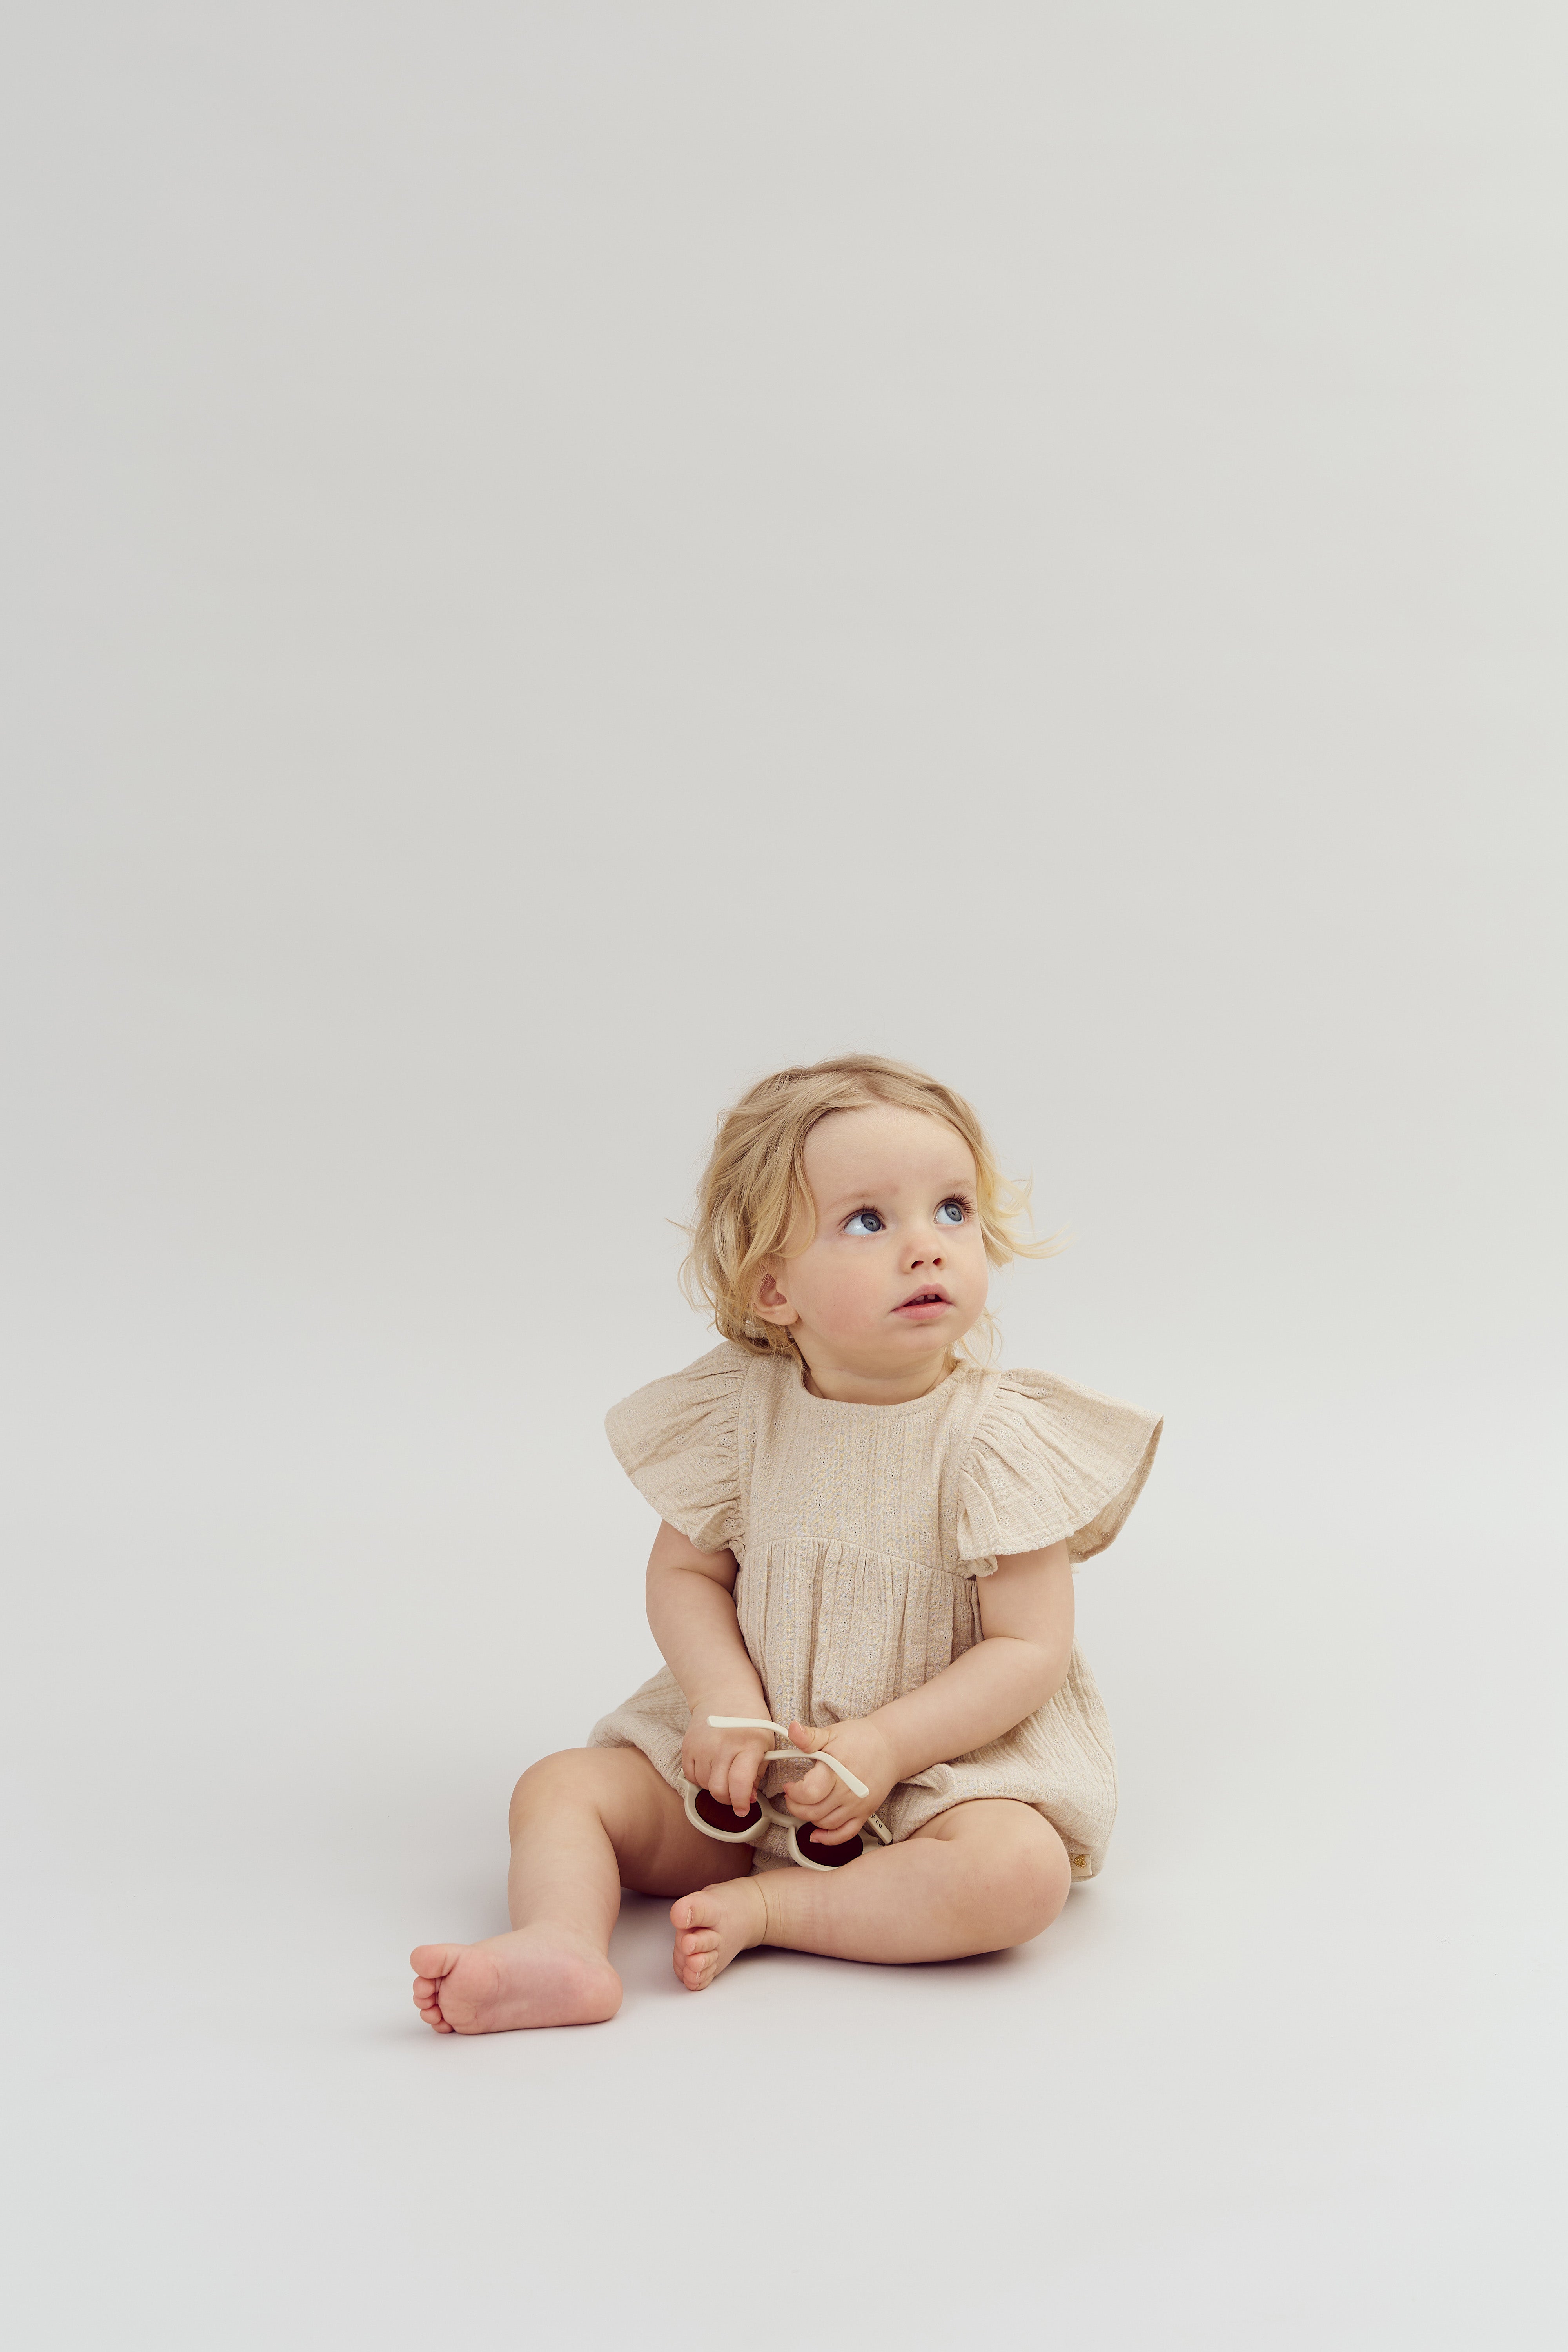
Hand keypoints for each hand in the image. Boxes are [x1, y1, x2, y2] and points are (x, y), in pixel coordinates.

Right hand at [681, 1705, 774, 1816]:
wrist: (724, 1694)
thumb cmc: (750, 1720)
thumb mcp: (765, 1744)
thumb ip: (758, 1773)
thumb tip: (748, 1799)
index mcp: (748, 1745)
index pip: (740, 1784)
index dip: (742, 1803)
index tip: (744, 1809)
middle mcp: (722, 1746)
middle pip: (719, 1790)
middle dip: (729, 1799)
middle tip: (735, 1794)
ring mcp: (702, 1746)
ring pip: (704, 1786)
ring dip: (715, 1787)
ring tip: (724, 1773)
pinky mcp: (687, 1746)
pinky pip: (690, 1776)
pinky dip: (700, 1779)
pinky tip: (711, 1767)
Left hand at [780, 1718, 897, 1845]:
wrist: (890, 1746)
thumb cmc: (861, 1739)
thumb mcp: (832, 1733)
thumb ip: (810, 1737)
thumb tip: (793, 1729)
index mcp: (836, 1771)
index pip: (809, 1792)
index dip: (793, 1792)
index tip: (789, 1786)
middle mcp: (848, 1791)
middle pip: (814, 1812)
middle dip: (795, 1807)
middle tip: (792, 1797)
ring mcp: (857, 1805)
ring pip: (826, 1824)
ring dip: (809, 1819)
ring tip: (804, 1806)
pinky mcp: (865, 1813)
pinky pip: (846, 1834)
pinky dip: (829, 1838)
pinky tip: (817, 1834)